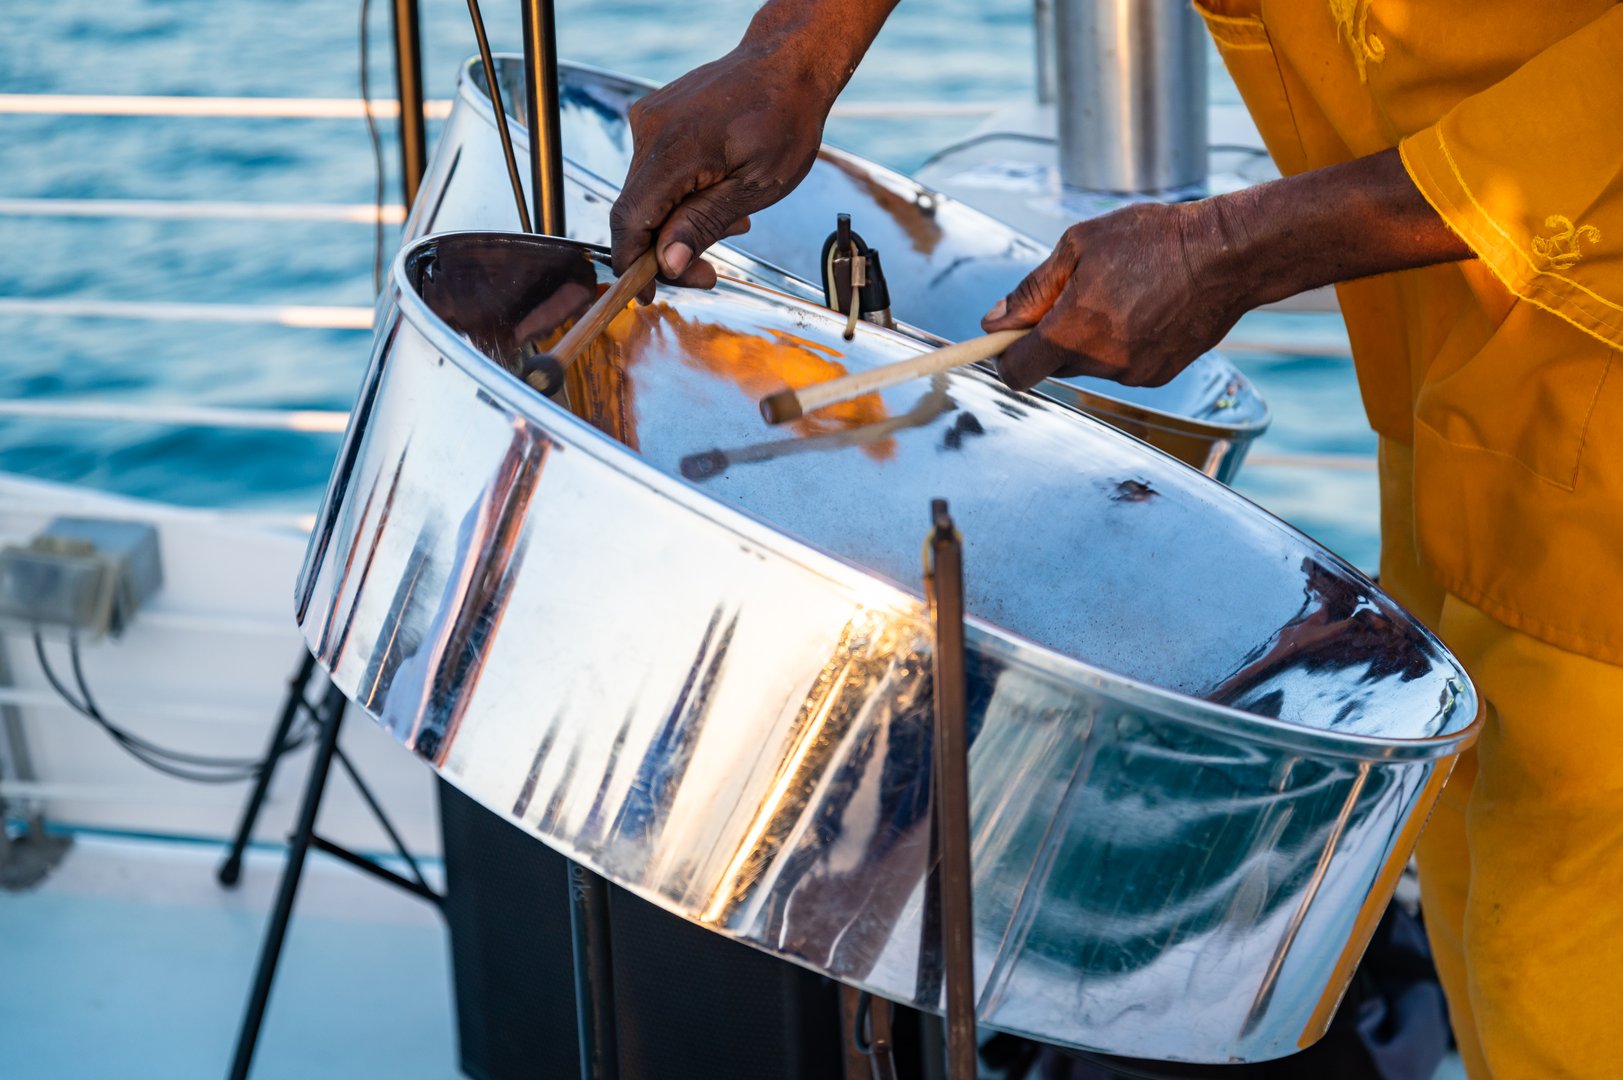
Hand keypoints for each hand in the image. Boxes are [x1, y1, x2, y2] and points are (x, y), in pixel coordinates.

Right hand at [609, 45, 831, 289]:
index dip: (632, 264)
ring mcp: (649, 119)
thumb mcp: (756, 186)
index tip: (646, 295)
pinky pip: (657, 170)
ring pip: (648, 194)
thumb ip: (704, 224)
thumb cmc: (784, 119)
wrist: (788, 64)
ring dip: (680, 220)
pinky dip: (682, 193)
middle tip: (708, 271)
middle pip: (637, 211)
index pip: (630, 219)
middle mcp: (650, 130)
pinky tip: (719, 193)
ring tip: (732, 222)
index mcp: (674, 149)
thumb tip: (666, 264)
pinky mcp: (656, 116)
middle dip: (667, 248)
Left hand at [979, 148, 1471, 392]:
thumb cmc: (1155, 240)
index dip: (1003, 356)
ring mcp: (1132, 374)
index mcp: (1074, 330)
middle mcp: (1101, 361)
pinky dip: (1120, 344)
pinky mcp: (1157, 376)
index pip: (1016, 371)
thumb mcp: (1080, 245)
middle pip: (1051, 365)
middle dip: (1052, 336)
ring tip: (1120, 294)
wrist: (1229, 255)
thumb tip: (995, 320)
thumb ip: (1032, 289)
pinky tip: (1144, 310)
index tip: (1004, 338)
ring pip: (1088, 364)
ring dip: (1089, 338)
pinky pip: (1119, 366)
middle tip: (1075, 294)